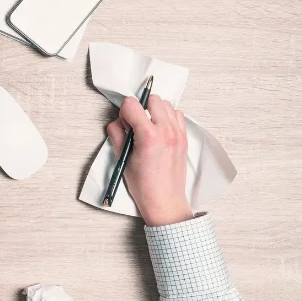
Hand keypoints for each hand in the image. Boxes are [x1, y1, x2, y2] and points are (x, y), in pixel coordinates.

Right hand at [106, 95, 193, 226]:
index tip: (123, 122)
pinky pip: (177, 115)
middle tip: (135, 123)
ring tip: (148, 126)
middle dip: (140, 107)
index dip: (124, 111)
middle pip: (152, 99)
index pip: (132, 105)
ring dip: (154, 111)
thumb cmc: (144, 186)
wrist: (164, 201)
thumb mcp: (123, 159)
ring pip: (167, 104)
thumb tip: (117, 123)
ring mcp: (178, 134)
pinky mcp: (184, 138)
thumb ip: (117, 136)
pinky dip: (167, 117)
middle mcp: (166, 132)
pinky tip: (159, 130)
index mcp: (148, 137)